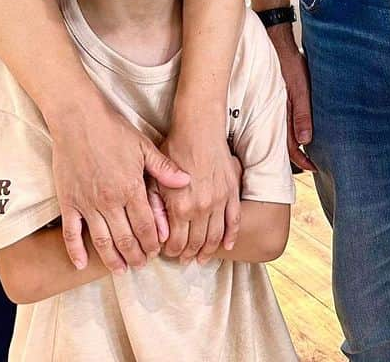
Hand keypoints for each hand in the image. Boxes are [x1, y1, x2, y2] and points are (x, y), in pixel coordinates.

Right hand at [50, 100, 189, 272]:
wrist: (79, 119)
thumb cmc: (114, 130)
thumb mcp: (144, 146)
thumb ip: (164, 169)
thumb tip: (187, 181)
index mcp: (131, 188)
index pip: (146, 225)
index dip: (153, 241)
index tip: (157, 252)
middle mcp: (109, 201)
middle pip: (125, 238)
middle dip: (136, 255)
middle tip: (141, 265)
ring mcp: (87, 204)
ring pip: (101, 241)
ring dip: (112, 259)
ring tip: (120, 270)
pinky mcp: (68, 202)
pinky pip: (71, 233)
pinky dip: (76, 251)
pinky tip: (81, 265)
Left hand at [158, 115, 242, 263]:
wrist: (199, 129)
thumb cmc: (174, 150)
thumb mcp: (155, 178)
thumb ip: (155, 209)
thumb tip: (159, 235)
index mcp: (179, 207)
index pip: (175, 243)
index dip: (171, 252)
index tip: (169, 253)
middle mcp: (200, 209)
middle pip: (196, 243)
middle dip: (188, 255)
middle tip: (184, 259)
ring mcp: (219, 202)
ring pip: (215, 236)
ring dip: (208, 251)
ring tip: (201, 258)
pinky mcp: (231, 193)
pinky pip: (234, 221)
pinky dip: (231, 236)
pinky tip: (226, 246)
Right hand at [268, 25, 316, 171]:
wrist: (279, 43)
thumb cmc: (289, 63)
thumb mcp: (299, 88)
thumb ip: (301, 113)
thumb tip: (305, 140)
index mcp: (282, 115)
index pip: (291, 148)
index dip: (303, 161)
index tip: (316, 168)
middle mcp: (279, 114)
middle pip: (288, 144)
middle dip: (301, 156)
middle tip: (317, 164)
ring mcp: (280, 107)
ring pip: (287, 132)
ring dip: (299, 143)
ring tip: (313, 150)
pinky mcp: (282, 99)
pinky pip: (287, 119)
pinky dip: (296, 128)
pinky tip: (305, 127)